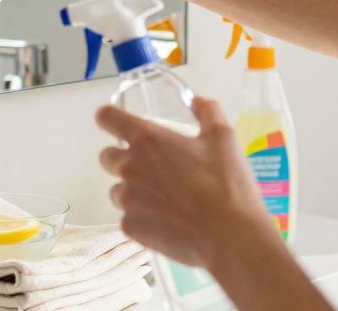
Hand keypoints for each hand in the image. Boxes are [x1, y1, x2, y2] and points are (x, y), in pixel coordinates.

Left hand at [95, 97, 272, 269]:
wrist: (230, 235)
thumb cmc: (226, 184)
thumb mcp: (223, 137)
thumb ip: (207, 111)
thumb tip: (196, 101)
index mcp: (147, 140)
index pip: (107, 117)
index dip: (109, 118)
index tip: (116, 123)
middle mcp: (129, 167)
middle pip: (108, 156)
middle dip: (125, 159)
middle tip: (156, 169)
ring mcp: (126, 199)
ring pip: (118, 190)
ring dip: (134, 191)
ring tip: (168, 200)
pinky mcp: (130, 226)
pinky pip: (128, 217)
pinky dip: (143, 218)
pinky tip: (169, 221)